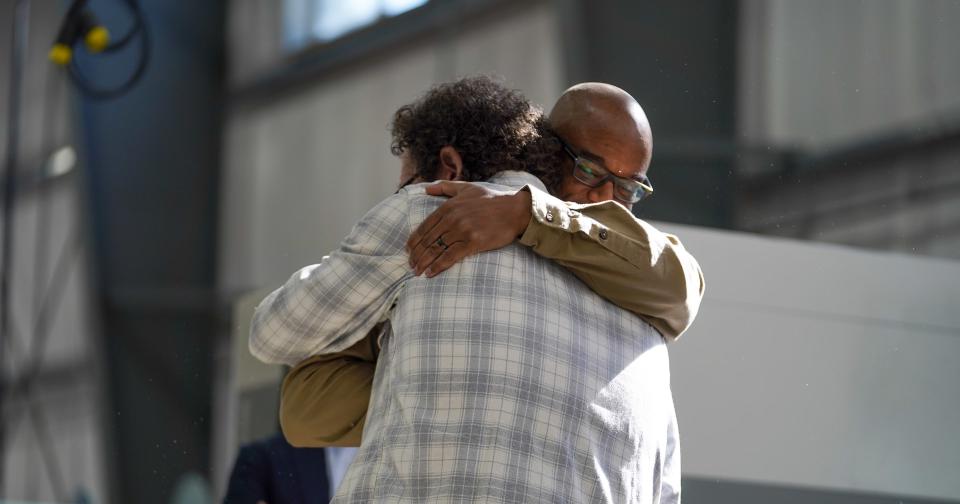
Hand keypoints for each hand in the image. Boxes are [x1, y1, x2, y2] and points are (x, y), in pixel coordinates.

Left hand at [406, 181, 531, 276]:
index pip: (425, 225)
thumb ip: (446, 187)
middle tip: (411, 265)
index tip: (408, 250)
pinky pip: (451, 256)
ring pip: (436, 249)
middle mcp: (453, 218)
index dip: (414, 240)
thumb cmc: (492, 199)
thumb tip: (427, 188)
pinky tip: (431, 273)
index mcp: (449, 206)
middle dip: (417, 254)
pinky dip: (439, 265)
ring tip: (417, 271)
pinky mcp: (473, 241)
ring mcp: (463, 230)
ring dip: (424, 262)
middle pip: (428, 239)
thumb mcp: (467, 188)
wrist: (516, 210)